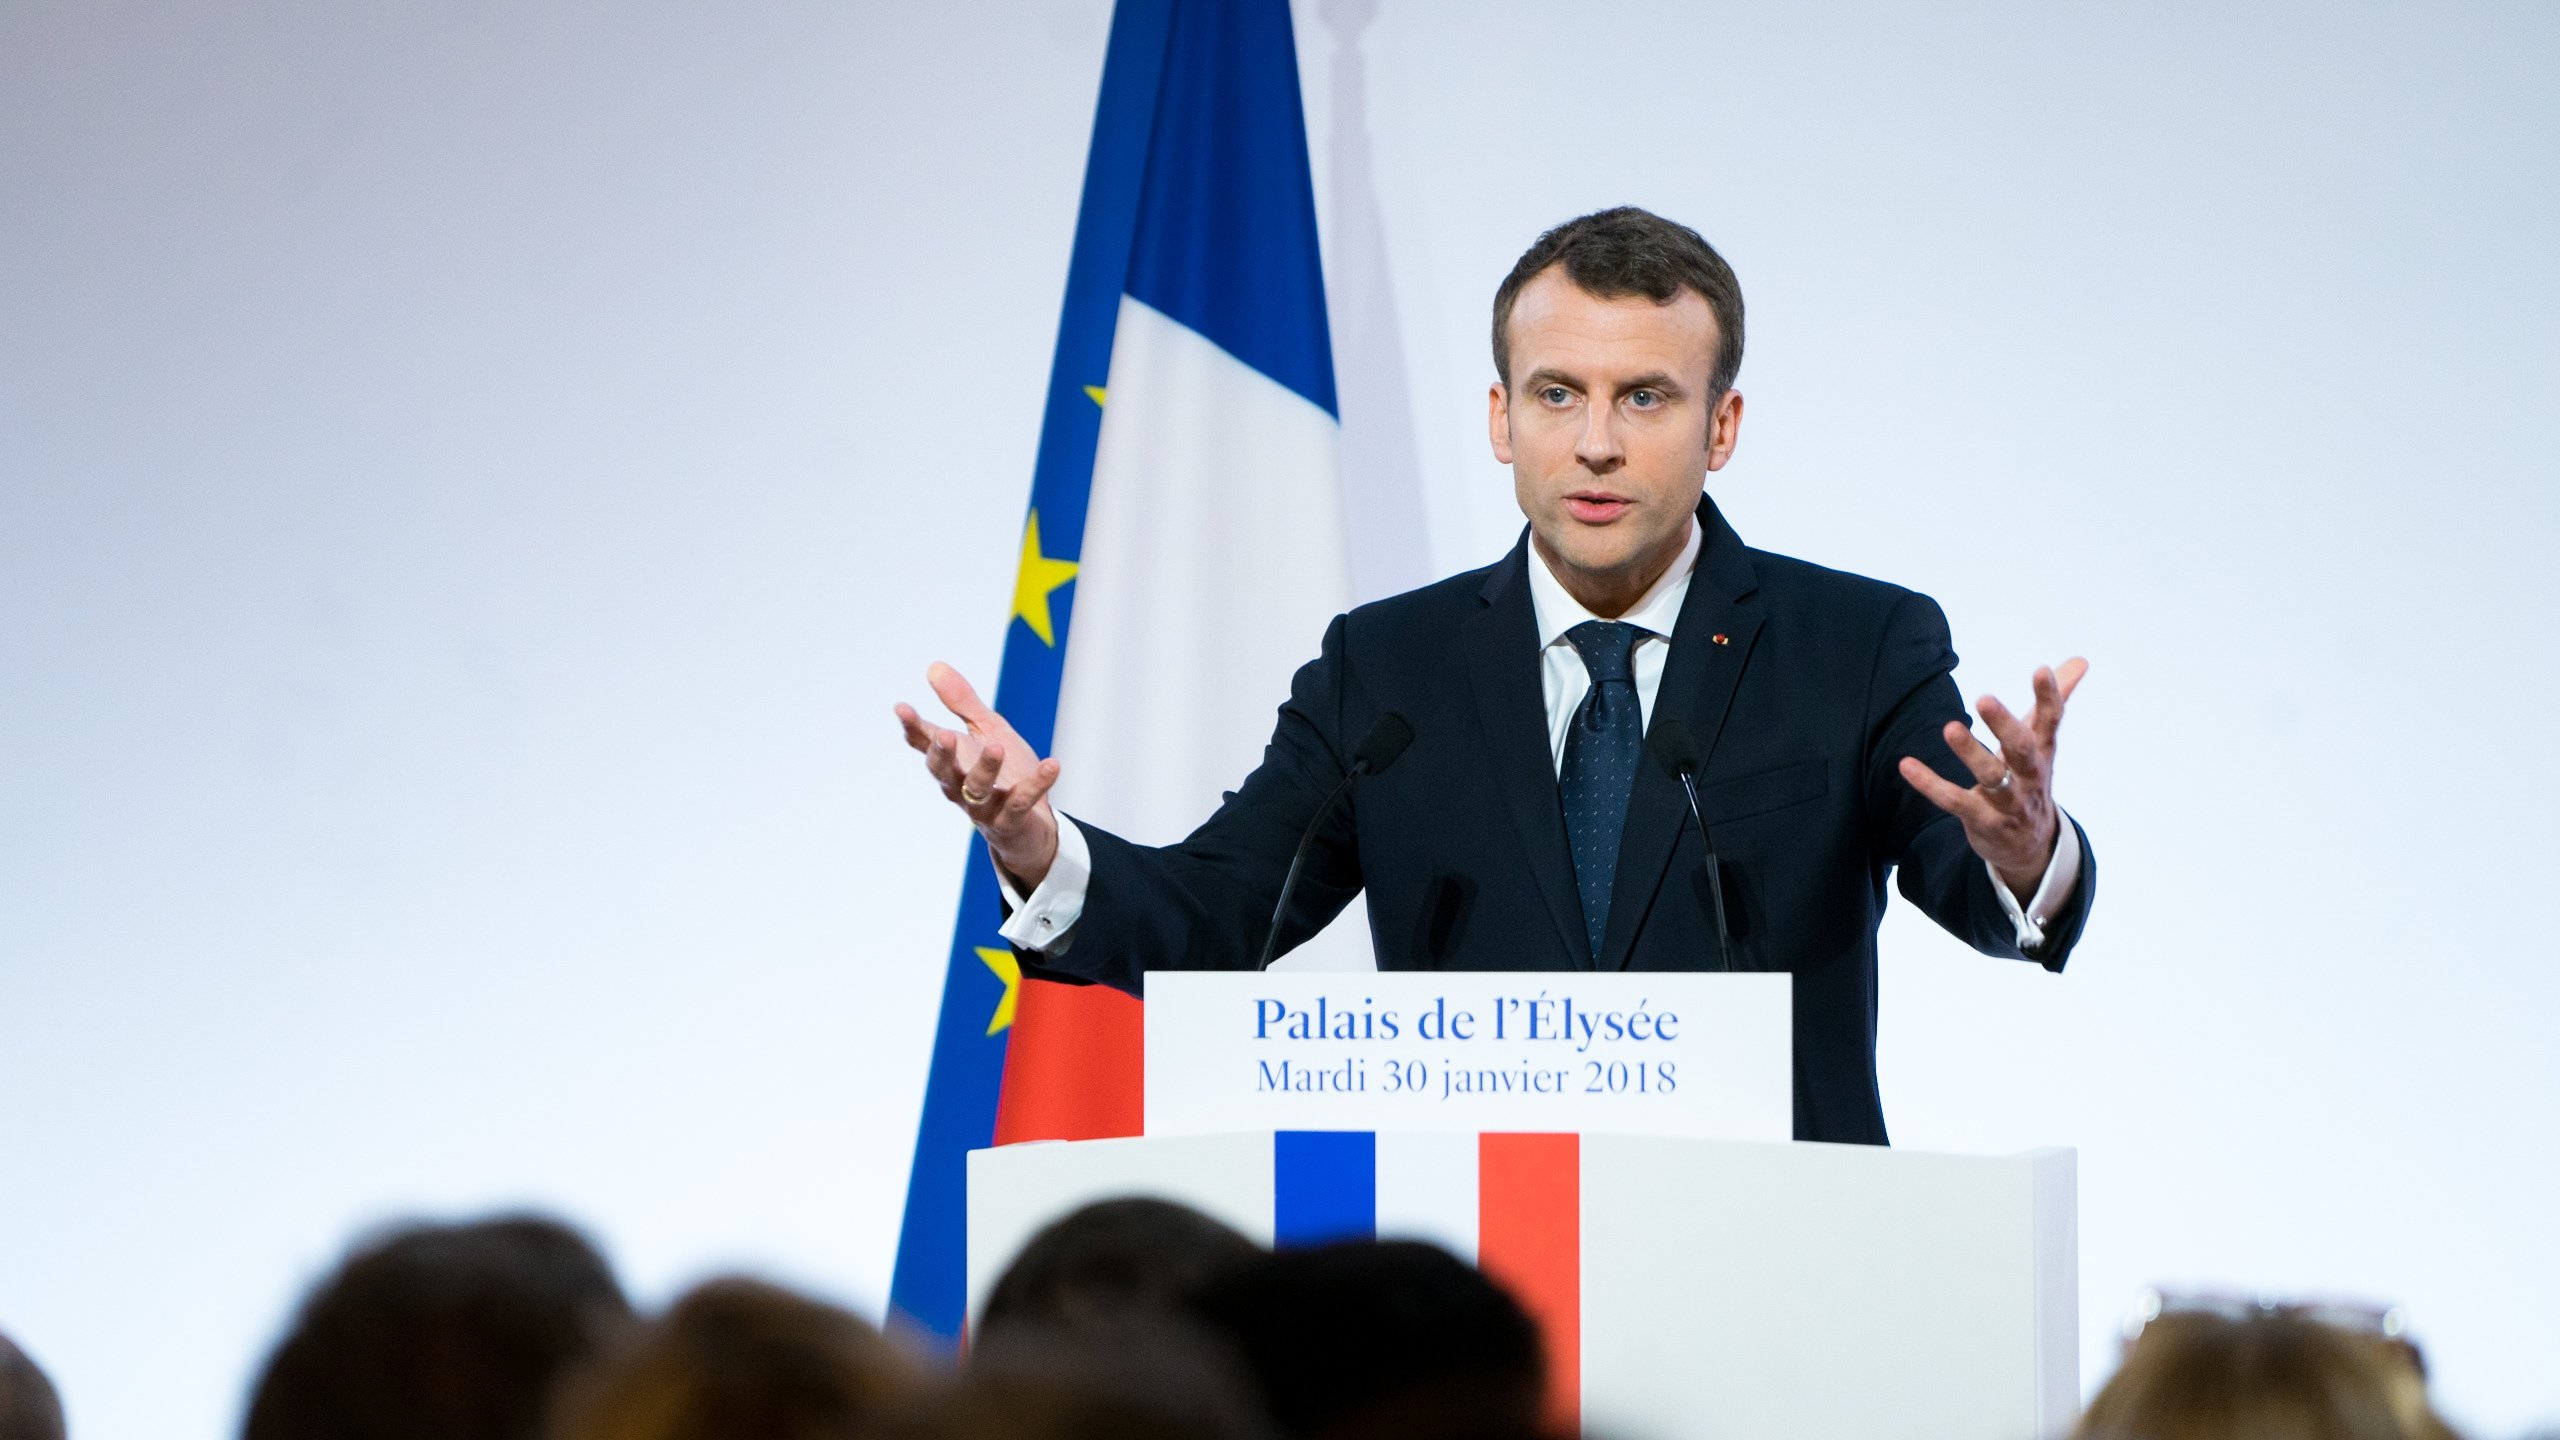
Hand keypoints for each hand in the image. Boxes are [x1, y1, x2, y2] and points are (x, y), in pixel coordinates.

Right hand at [895, 662, 1062, 890]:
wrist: (1031, 824)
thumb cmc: (1004, 772)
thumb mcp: (986, 731)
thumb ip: (962, 703)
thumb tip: (934, 667)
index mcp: (953, 761)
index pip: (926, 744)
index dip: (913, 727)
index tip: (902, 708)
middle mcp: (961, 785)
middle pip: (944, 772)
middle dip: (943, 755)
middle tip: (945, 736)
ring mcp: (985, 806)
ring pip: (978, 789)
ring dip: (985, 769)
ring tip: (996, 747)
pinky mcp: (1011, 820)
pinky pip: (1022, 802)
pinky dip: (1037, 784)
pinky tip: (1052, 764)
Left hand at [1898, 658, 2087, 901]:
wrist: (2031, 847)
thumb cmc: (2029, 780)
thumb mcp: (2043, 742)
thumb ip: (2054, 701)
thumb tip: (2080, 660)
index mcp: (2042, 752)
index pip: (2050, 721)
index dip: (2049, 697)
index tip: (2041, 670)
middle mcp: (2029, 776)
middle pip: (2020, 748)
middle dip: (2004, 725)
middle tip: (1983, 698)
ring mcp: (2008, 802)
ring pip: (1990, 777)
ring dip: (1970, 753)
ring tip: (1950, 728)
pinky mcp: (1983, 821)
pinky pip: (1954, 802)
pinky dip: (1930, 785)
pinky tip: (1907, 765)